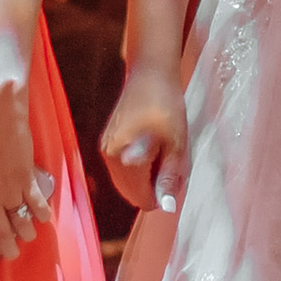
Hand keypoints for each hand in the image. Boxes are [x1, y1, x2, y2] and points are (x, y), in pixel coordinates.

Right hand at [99, 70, 186, 212]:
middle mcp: (108, 157)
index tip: (174, 177)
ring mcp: (105, 149)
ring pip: (125, 182)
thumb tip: (166, 206)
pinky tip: (151, 150)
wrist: (150, 74)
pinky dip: (136, 169)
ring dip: (144, 178)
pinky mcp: (106, 142)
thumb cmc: (166, 105)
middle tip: (170, 164)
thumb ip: (169, 177)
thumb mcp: (175, 144)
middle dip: (152, 187)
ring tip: (162, 154)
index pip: (140, 198)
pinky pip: (121, 170)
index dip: (161, 195)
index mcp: (124, 159)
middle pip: (130, 193)